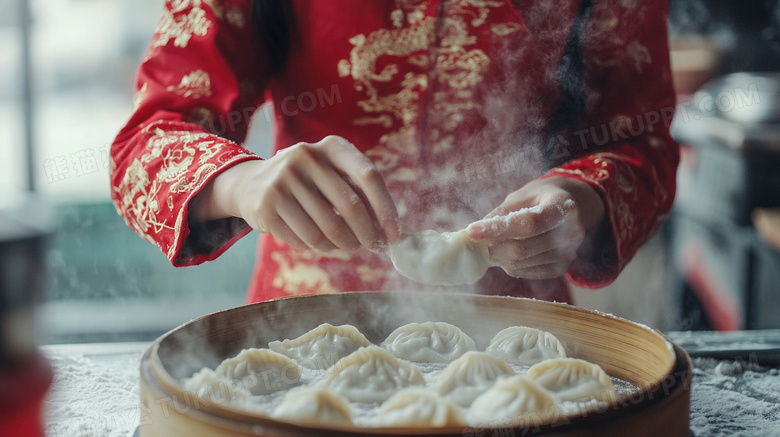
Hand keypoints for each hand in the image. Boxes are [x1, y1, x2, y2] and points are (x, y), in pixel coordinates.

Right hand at [191, 136, 398, 251]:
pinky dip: (321, 248)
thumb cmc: (307, 182)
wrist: (251, 183)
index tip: (394, 234)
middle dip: (368, 233)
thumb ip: (359, 193)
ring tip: (349, 247)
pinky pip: (306, 239)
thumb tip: (390, 229)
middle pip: (351, 206)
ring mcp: (284, 180)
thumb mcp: (331, 174)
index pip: (369, 176)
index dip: (386, 208)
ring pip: (329, 228)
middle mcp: (306, 157)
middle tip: (374, 247)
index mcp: (331, 147)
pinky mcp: (268, 205)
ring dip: (346, 245)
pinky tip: (326, 246)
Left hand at [466, 177, 605, 278]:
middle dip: (491, 247)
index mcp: (564, 206)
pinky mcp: (561, 268)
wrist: (571, 207)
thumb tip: (473, 232)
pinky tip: (506, 251)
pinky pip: (524, 272)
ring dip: (497, 256)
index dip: (498, 229)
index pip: (529, 223)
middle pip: (523, 248)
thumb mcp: (521, 196)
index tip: (471, 231)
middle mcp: (572, 232)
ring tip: (490, 244)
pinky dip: (508, 264)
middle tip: (472, 243)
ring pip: (520, 263)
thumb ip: (501, 213)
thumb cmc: (540, 198)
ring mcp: (568, 253)